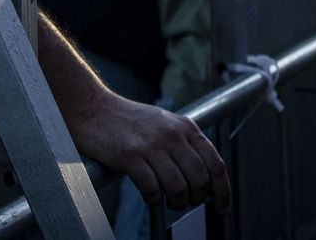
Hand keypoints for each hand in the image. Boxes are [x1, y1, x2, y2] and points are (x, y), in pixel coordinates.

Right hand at [67, 90, 230, 212]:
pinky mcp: (130, 156)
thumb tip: (205, 178)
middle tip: (186, 202)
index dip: (222, 191)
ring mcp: (150, 145)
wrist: (92, 108)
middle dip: (196, 199)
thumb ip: (185, 144)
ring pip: (178, 187)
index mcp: (185, 127)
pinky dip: (154, 200)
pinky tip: (151, 197)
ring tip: (168, 201)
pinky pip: (152, 189)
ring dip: (176, 202)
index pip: (215, 164)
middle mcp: (171, 134)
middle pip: (199, 179)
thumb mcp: (165, 123)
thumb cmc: (127, 120)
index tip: (221, 207)